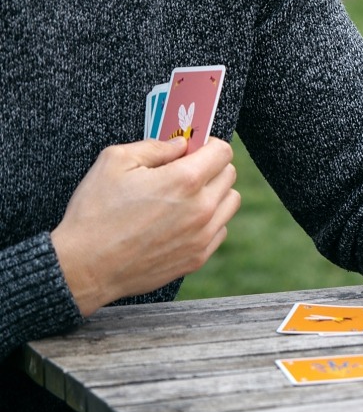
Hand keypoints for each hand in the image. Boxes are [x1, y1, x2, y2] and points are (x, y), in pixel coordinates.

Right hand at [50, 136, 239, 316]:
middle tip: (185, 171)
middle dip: (211, 167)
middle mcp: (201, 208)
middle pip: (229, 175)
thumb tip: (179, 145)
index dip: (208, 145)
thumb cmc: (95, 213)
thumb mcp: (115, 162)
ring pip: (230, 202)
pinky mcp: (197, 257)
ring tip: (185, 197)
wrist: (84, 267)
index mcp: (185, 180)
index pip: (223, 152)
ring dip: (214, 194)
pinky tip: (182, 221)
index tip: (193, 149)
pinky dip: (208, 221)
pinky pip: (220, 229)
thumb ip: (154, 146)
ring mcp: (202, 235)